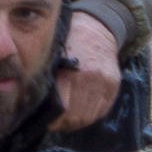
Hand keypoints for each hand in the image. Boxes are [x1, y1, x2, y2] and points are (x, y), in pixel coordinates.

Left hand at [53, 12, 121, 131]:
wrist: (96, 28)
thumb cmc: (68, 40)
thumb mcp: (54, 55)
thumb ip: (49, 78)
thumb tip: (37, 104)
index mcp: (74, 71)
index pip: (64, 108)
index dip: (54, 119)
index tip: (46, 121)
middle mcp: (92, 79)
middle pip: (78, 116)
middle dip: (63, 124)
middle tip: (53, 124)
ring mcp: (105, 84)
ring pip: (90, 116)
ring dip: (76, 122)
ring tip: (65, 122)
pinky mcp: (113, 86)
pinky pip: (101, 111)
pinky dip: (89, 116)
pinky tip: (79, 115)